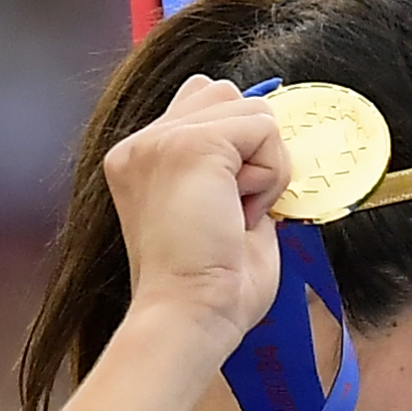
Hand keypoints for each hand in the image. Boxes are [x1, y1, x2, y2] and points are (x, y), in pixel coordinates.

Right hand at [107, 78, 285, 352]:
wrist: (190, 316)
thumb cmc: (209, 285)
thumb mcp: (218, 210)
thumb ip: (229, 167)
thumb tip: (271, 138)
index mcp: (140, 158)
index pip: (202, 103)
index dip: (237, 145)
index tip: (230, 205)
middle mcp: (140, 143)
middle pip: (225, 94)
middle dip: (250, 148)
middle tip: (234, 209)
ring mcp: (160, 140)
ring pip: (251, 110)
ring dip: (265, 165)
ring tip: (236, 212)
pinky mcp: (190, 146)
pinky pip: (264, 129)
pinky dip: (270, 174)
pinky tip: (244, 212)